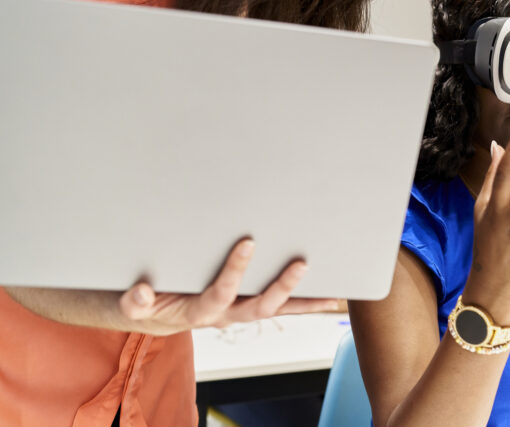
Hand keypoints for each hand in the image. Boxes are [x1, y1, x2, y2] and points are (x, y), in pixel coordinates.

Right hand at [118, 238, 341, 333]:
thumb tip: (142, 292)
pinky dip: (303, 304)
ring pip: (275, 310)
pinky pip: (280, 308)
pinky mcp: (246, 305)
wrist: (150, 312)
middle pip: (258, 307)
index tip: (247, 242)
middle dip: (281, 287)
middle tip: (301, 262)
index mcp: (197, 311)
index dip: (234, 272)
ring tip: (331, 296)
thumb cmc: (145, 299)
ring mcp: (238, 311)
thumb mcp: (130, 300)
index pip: (219, 293)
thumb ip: (134, 300)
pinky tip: (328, 297)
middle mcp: (224, 315)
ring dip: (303, 303)